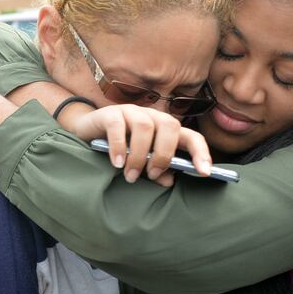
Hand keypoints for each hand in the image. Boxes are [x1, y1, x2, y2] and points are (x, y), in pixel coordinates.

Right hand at [72, 104, 211, 185]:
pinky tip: (116, 164)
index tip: (205, 172)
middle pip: (170, 125)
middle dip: (164, 154)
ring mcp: (131, 112)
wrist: (87, 134)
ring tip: (131, 176)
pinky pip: (118, 126)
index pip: (191, 136)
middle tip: (152, 175)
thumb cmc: (120, 151)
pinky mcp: (110, 113)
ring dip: (139, 155)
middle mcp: (152, 116)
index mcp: (165, 129)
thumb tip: (170, 181)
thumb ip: (156, 172)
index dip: (201, 152)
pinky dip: (119, 147)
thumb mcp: (140, 164)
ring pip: (145, 126)